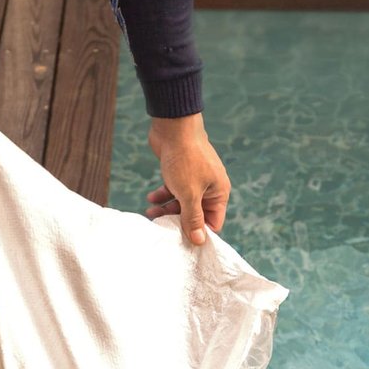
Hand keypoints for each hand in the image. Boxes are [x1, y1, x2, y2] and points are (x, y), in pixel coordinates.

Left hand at [145, 112, 229, 245]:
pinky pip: (174, 190)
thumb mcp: (188, 194)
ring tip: (150, 212)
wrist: (173, 127)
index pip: (213, 222)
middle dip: (178, 220)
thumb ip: (193, 218)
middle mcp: (210, 187)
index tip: (182, 240)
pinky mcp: (181, 172)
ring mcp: (195, 179)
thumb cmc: (185, 159)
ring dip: (167, 209)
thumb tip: (200, 241)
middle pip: (195, 214)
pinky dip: (163, 195)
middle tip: (161, 226)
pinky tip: (151, 198)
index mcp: (219, 193)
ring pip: (182, 202)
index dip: (199, 233)